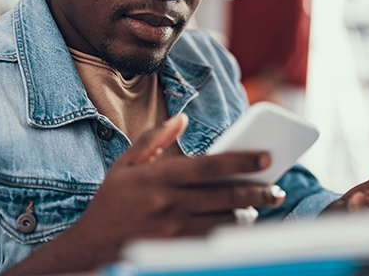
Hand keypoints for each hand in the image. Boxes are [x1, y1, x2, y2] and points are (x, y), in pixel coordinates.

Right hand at [3, 113, 284, 274]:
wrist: (91, 244)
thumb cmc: (112, 201)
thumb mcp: (125, 164)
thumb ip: (154, 138)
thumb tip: (181, 118)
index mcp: (160, 176)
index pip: (210, 166)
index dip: (242, 160)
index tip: (266, 157)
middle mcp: (170, 202)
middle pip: (225, 195)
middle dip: (257, 192)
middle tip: (277, 189)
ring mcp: (174, 229)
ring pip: (224, 221)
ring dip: (246, 215)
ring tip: (258, 209)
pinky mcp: (175, 249)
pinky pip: (212, 242)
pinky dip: (230, 234)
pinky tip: (239, 227)